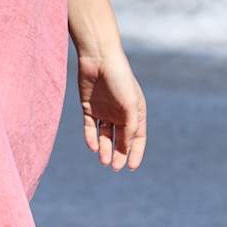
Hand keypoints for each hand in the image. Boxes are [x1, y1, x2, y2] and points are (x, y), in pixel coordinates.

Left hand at [75, 44, 144, 169]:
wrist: (98, 58)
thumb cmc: (120, 78)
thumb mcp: (131, 104)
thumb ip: (131, 126)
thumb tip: (127, 146)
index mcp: (135, 112)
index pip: (138, 138)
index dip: (135, 153)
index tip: (131, 167)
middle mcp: (120, 113)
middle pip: (120, 140)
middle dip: (118, 154)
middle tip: (114, 167)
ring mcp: (104, 111)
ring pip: (105, 136)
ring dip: (105, 149)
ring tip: (103, 161)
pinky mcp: (88, 108)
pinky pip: (90, 128)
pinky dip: (91, 138)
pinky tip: (93, 146)